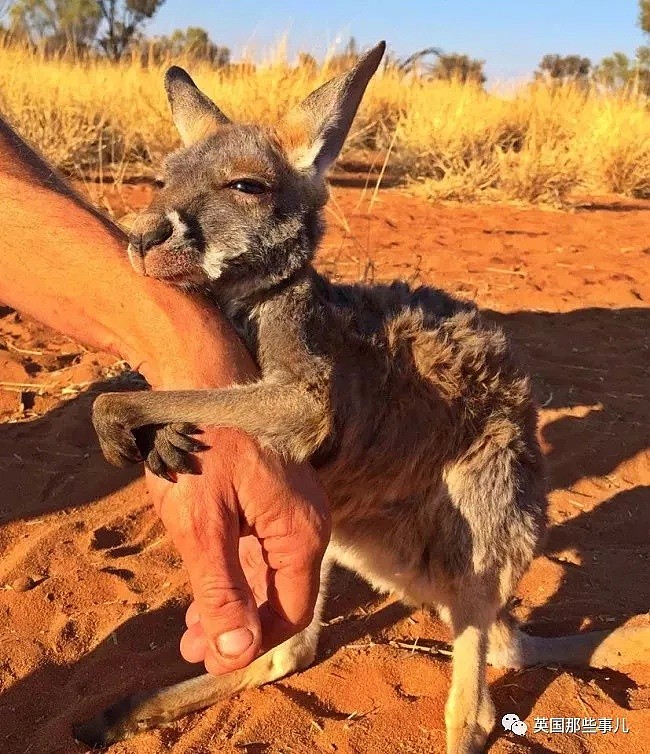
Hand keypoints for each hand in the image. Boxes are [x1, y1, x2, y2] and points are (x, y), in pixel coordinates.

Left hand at [146, 427, 329, 674]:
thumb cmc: (198, 448)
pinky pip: (262, 548)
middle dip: (239, 627)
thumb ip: (222, 591)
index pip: (291, 611)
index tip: (212, 661)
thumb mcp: (202, 525)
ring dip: (234, 602)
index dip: (253, 644)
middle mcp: (306, 522)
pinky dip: (235, 571)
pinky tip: (206, 586)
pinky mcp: (273, 498)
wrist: (201, 381)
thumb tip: (238, 655)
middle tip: (191, 648)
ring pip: (269, 573)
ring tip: (191, 628)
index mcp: (300, 532)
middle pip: (281, 594)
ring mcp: (291, 508)